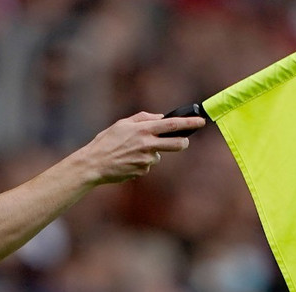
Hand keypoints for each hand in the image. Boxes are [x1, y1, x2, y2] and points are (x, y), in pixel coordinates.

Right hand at [76, 112, 204, 184]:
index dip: (189, 123)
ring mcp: (146, 160)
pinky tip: (127, 161)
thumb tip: (159, 117)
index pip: (172, 125)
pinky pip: (147, 165)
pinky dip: (140, 162)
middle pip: (177, 144)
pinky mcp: (142, 171)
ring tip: (130, 152)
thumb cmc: (106, 142)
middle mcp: (148, 144)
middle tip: (182, 141)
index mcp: (143, 129)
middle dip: (183, 142)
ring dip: (151, 153)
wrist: (94, 164)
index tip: (201, 121)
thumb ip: (143, 118)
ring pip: (158, 155)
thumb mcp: (122, 123)